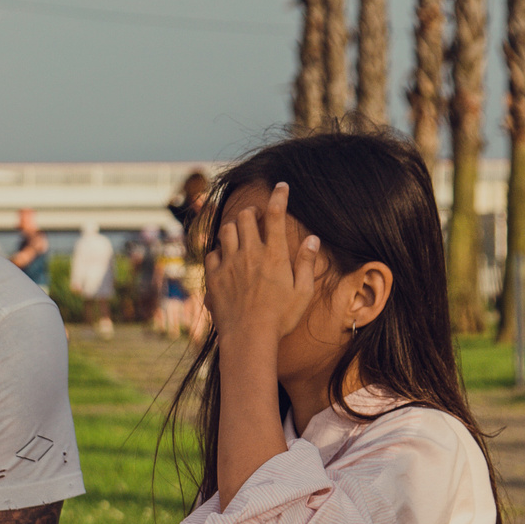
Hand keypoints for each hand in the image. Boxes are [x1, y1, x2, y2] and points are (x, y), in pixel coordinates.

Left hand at [202, 180, 323, 346]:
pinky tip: (225, 259)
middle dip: (252, 212)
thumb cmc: (280, 317)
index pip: (276, 214)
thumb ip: (306, 262)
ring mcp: (229, 263)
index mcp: (274, 254)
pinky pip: (211, 253)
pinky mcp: (213, 277)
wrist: (249, 337)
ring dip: (234, 228)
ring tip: (241, 236)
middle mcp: (250, 253)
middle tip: (257, 219)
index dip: (279, 196)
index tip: (281, 186)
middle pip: (245, 216)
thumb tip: (312, 238)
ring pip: (226, 230)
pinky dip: (218, 251)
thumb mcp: (303, 291)